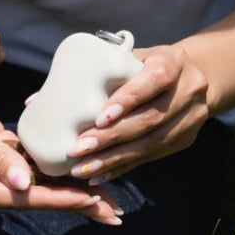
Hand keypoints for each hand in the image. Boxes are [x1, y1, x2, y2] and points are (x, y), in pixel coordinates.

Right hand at [0, 77, 121, 223]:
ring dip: (70, 187)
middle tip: (113, 213)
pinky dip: (53, 169)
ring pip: (37, 184)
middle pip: (36, 198)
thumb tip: (25, 184)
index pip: (23, 198)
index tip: (92, 200)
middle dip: (75, 203)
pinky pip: (29, 165)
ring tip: (106, 197)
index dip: (59, 199)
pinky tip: (79, 170)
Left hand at [66, 44, 210, 184]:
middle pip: (151, 118)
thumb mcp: (130, 58)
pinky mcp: (184, 140)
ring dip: (114, 159)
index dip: (129, 99)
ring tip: (83, 168)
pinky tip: (99, 175)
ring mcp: (190, 117)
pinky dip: (122, 167)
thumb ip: (101, 72)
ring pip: (151, 143)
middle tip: (79, 148)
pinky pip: (151, 157)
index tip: (100, 118)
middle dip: (112, 137)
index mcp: (174, 61)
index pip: (155, 79)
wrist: (190, 78)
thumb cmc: (144, 65)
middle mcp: (189, 89)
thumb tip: (44, 99)